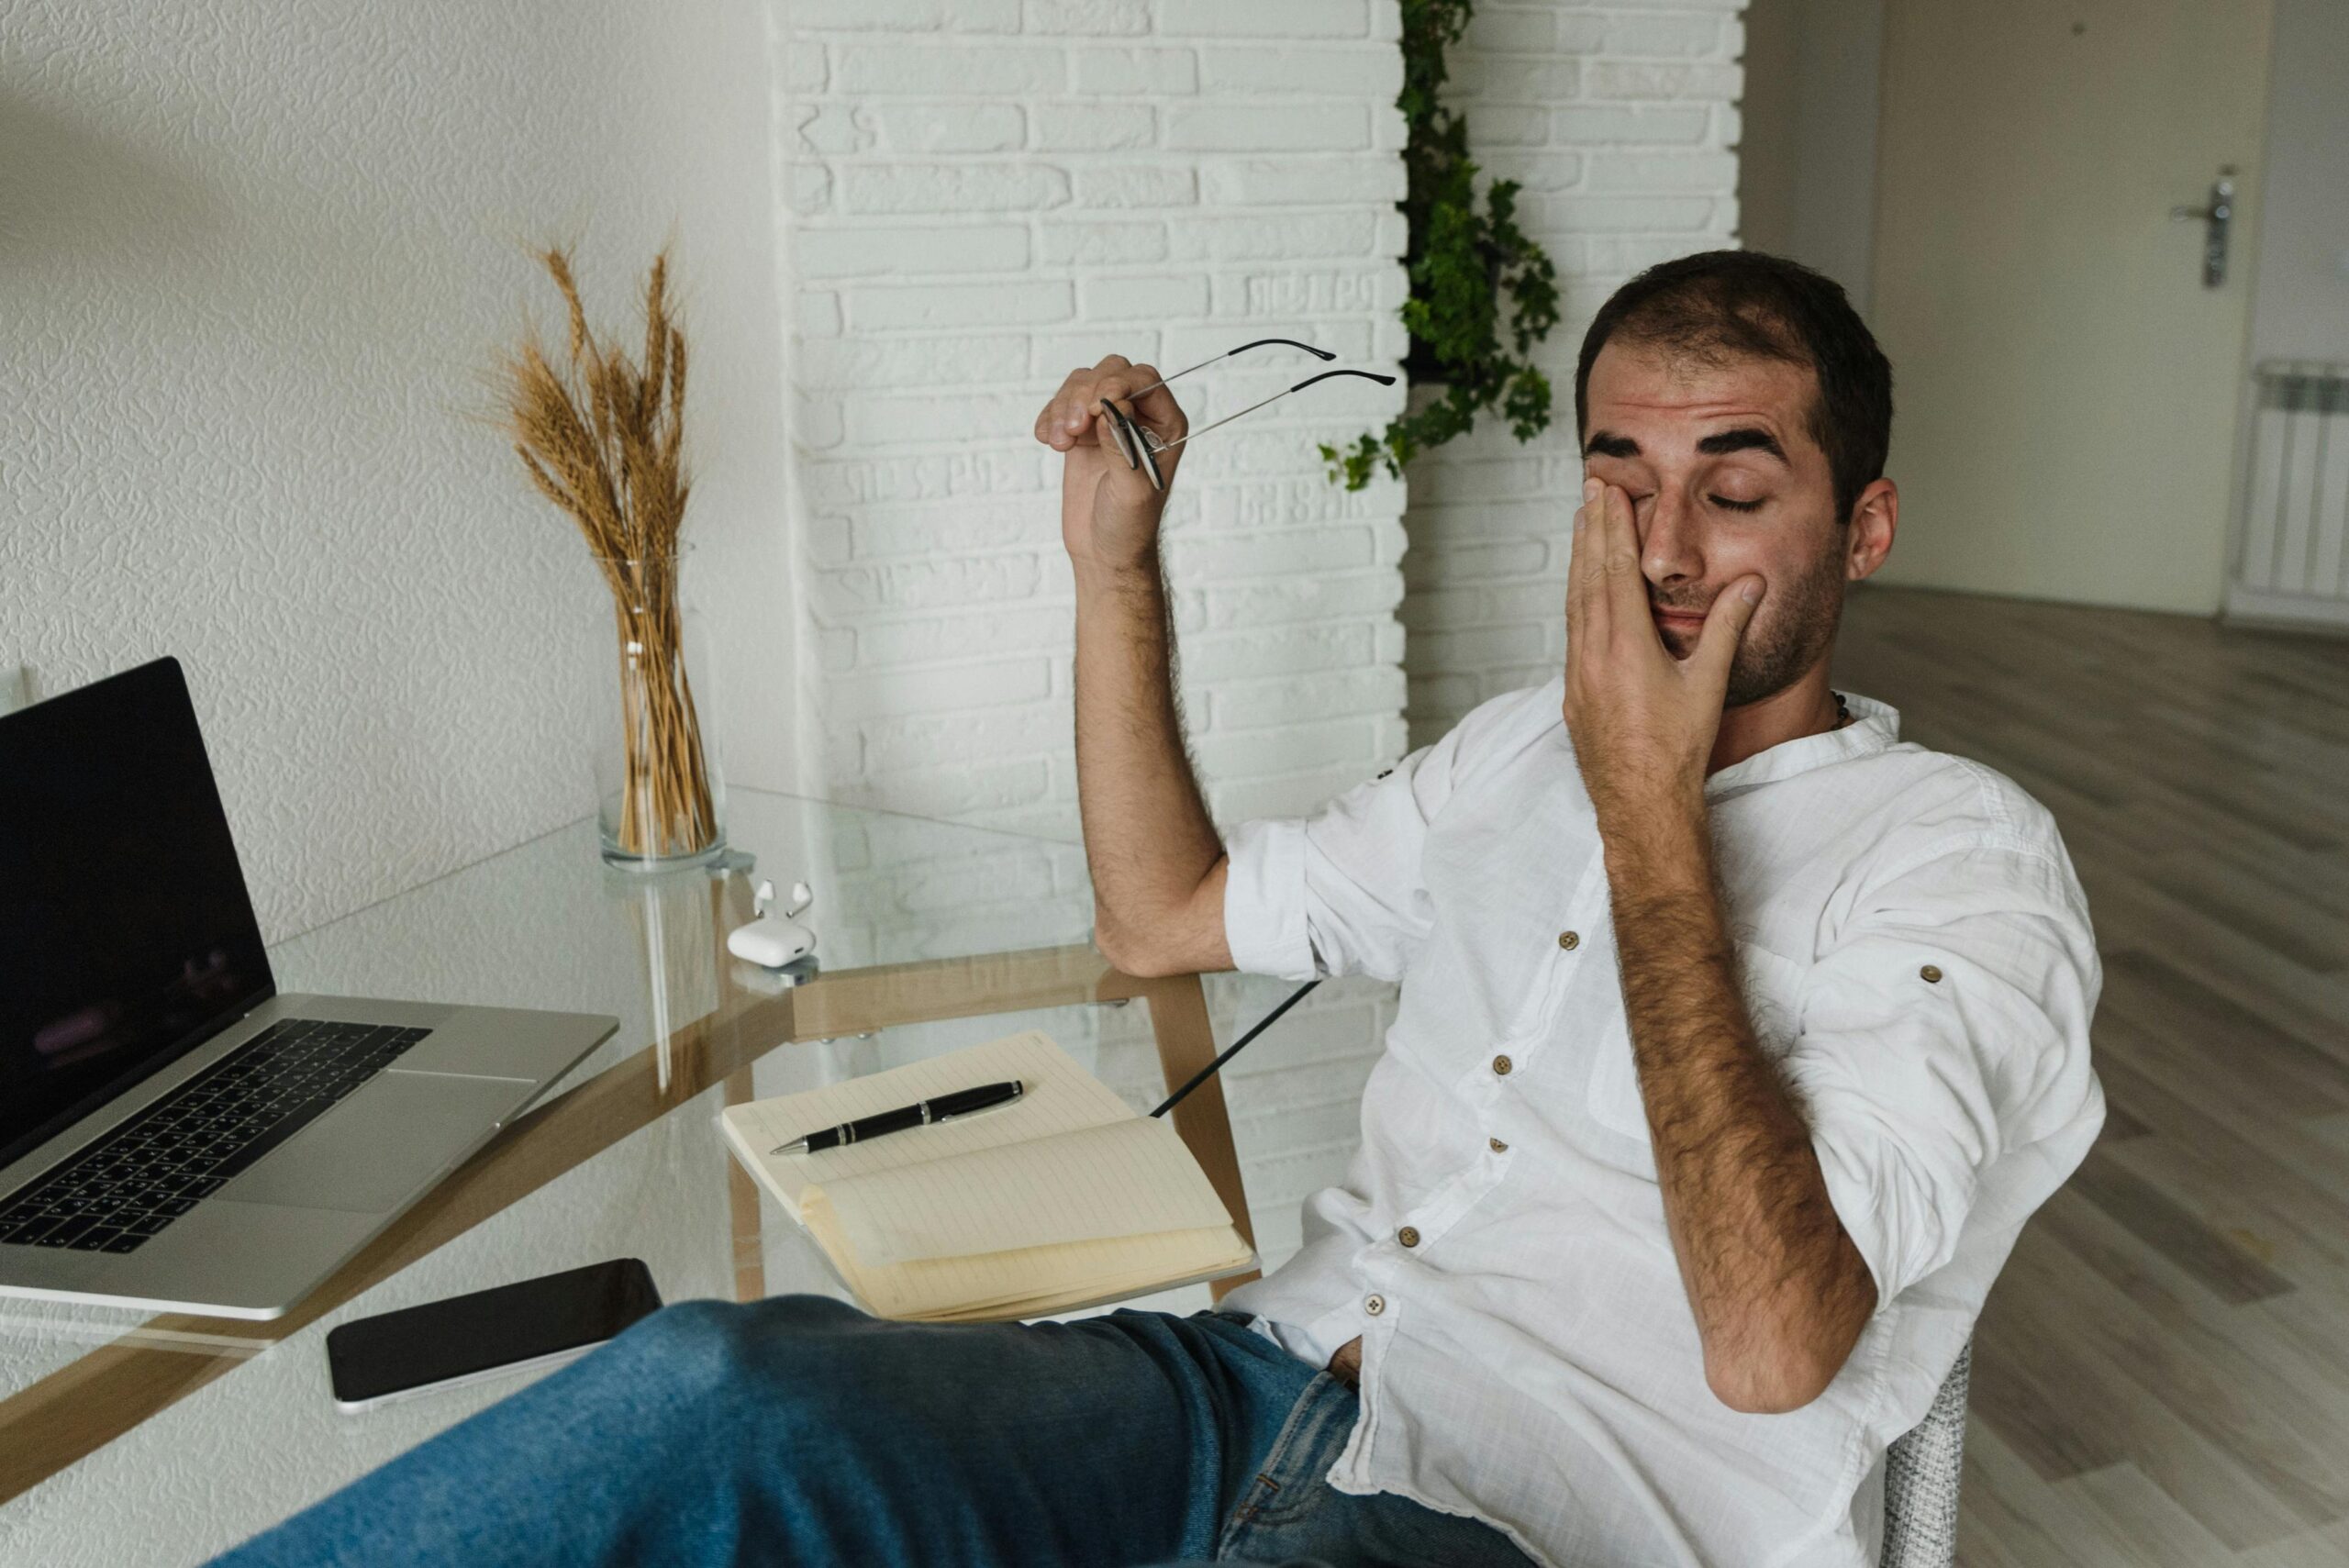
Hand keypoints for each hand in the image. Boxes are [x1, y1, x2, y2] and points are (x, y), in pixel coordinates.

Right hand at [1034, 355, 1189, 570]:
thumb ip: (1122, 446)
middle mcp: (1139, 416)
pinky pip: (1060, 404)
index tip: (1096, 405)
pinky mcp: (1081, 432)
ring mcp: (1107, 420)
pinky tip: (1050, 443)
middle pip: (1111, 372)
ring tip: (1060, 443)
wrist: (1103, 551)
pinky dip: (1050, 418)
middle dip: (1086, 393)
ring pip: (1082, 383)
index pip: (1145, 380)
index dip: (1119, 384)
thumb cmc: (1129, 525)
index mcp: (1166, 424)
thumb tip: (1110, 407)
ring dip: (1063, 407)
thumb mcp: (1132, 490)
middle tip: (1076, 428)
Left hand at [1562, 478, 1760, 822]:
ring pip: (1574, 603)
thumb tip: (1750, 583)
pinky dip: (1576, 598)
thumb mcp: (1708, 684)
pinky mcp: (1572, 692)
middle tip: (1590, 489)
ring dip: (1579, 560)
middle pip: (1588, 578)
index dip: (1612, 528)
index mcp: (1626, 647)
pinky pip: (1571, 630)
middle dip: (1591, 530)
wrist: (1639, 802)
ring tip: (1582, 525)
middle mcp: (1592, 655)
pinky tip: (1580, 589)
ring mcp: (1577, 674)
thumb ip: (1726, 628)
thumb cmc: (1677, 749)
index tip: (1609, 492)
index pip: (1615, 571)